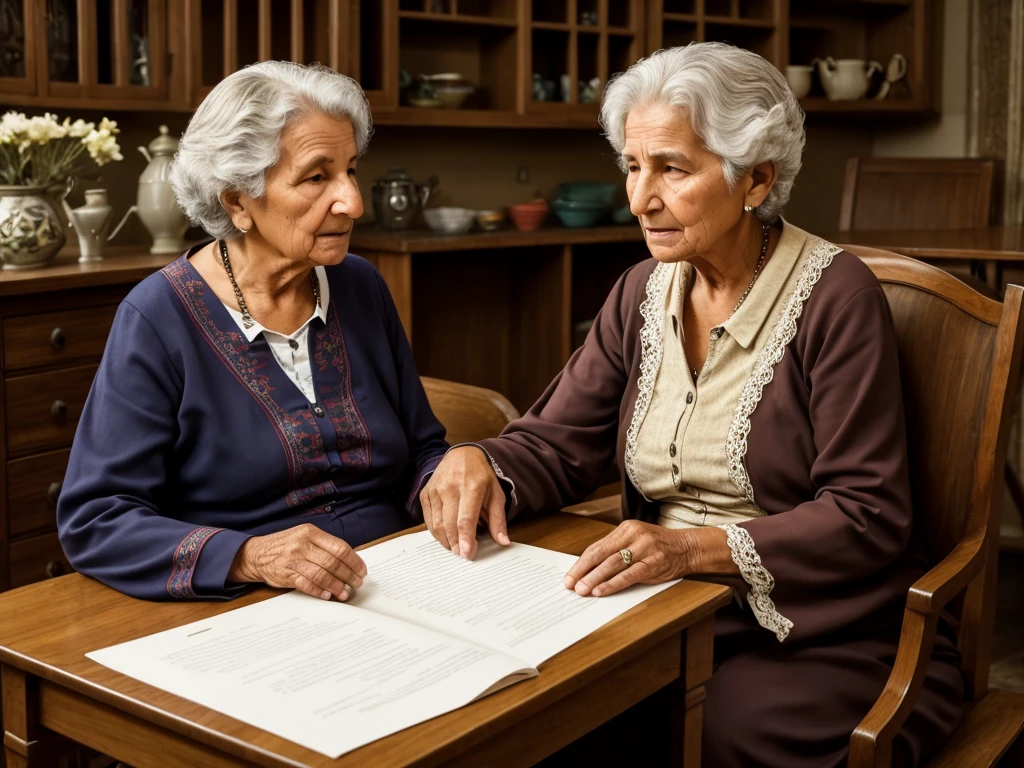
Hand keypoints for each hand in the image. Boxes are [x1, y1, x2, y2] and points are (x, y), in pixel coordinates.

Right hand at [228, 523, 366, 600]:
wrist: (256, 554)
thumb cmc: (285, 545)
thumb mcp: (304, 536)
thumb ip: (324, 545)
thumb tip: (350, 561)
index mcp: (310, 533)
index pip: (339, 547)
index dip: (354, 561)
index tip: (362, 570)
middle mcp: (302, 545)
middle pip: (333, 562)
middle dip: (349, 575)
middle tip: (357, 584)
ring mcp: (293, 560)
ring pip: (321, 575)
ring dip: (336, 586)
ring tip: (345, 593)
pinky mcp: (285, 575)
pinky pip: (307, 585)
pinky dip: (319, 591)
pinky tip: (328, 595)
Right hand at [421, 446, 510, 558]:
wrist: (462, 455)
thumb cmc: (481, 477)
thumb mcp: (496, 494)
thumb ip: (498, 520)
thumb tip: (503, 542)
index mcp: (472, 487)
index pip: (466, 519)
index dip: (466, 539)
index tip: (467, 554)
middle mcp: (450, 487)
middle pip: (449, 524)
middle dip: (456, 544)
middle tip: (463, 555)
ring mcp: (435, 490)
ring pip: (437, 524)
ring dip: (446, 541)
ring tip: (455, 547)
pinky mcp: (426, 493)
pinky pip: (428, 520)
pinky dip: (437, 532)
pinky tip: (446, 536)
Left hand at [563, 520, 694, 596]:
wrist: (688, 547)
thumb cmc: (659, 546)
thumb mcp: (636, 541)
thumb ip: (616, 551)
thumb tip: (589, 570)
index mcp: (625, 528)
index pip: (597, 547)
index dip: (580, 563)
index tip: (569, 576)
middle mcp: (633, 535)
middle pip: (601, 554)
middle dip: (582, 571)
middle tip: (570, 584)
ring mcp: (644, 548)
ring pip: (612, 564)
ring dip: (594, 578)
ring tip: (582, 590)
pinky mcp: (653, 562)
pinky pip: (629, 575)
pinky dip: (613, 583)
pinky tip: (601, 590)